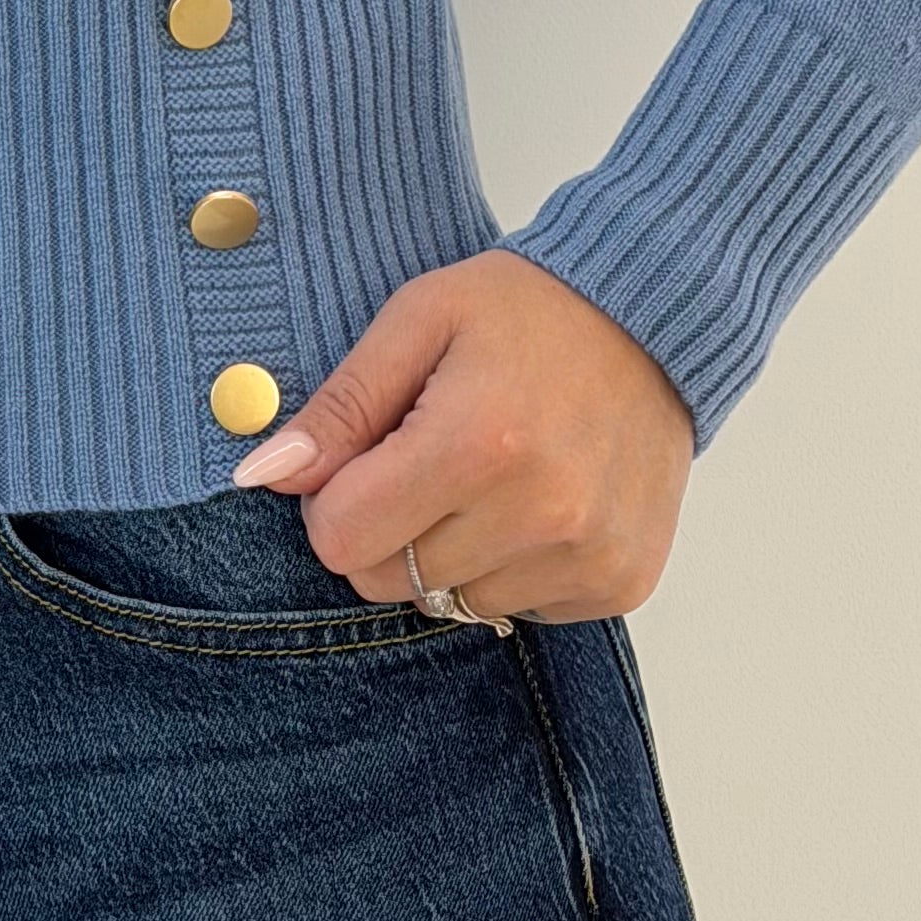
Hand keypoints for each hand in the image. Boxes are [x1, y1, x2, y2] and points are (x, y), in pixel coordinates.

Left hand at [228, 249, 692, 624]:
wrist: (656, 317)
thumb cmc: (528, 310)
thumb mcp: (417, 321)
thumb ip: (340, 406)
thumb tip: (264, 477)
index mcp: (476, 443)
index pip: (343, 541)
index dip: (334, 501)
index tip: (364, 458)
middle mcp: (540, 513)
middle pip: (392, 582)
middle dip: (387, 528)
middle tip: (428, 460)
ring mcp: (587, 556)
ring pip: (453, 604)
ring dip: (451, 551)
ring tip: (491, 474)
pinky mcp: (622, 582)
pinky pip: (521, 611)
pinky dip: (511, 566)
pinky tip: (536, 499)